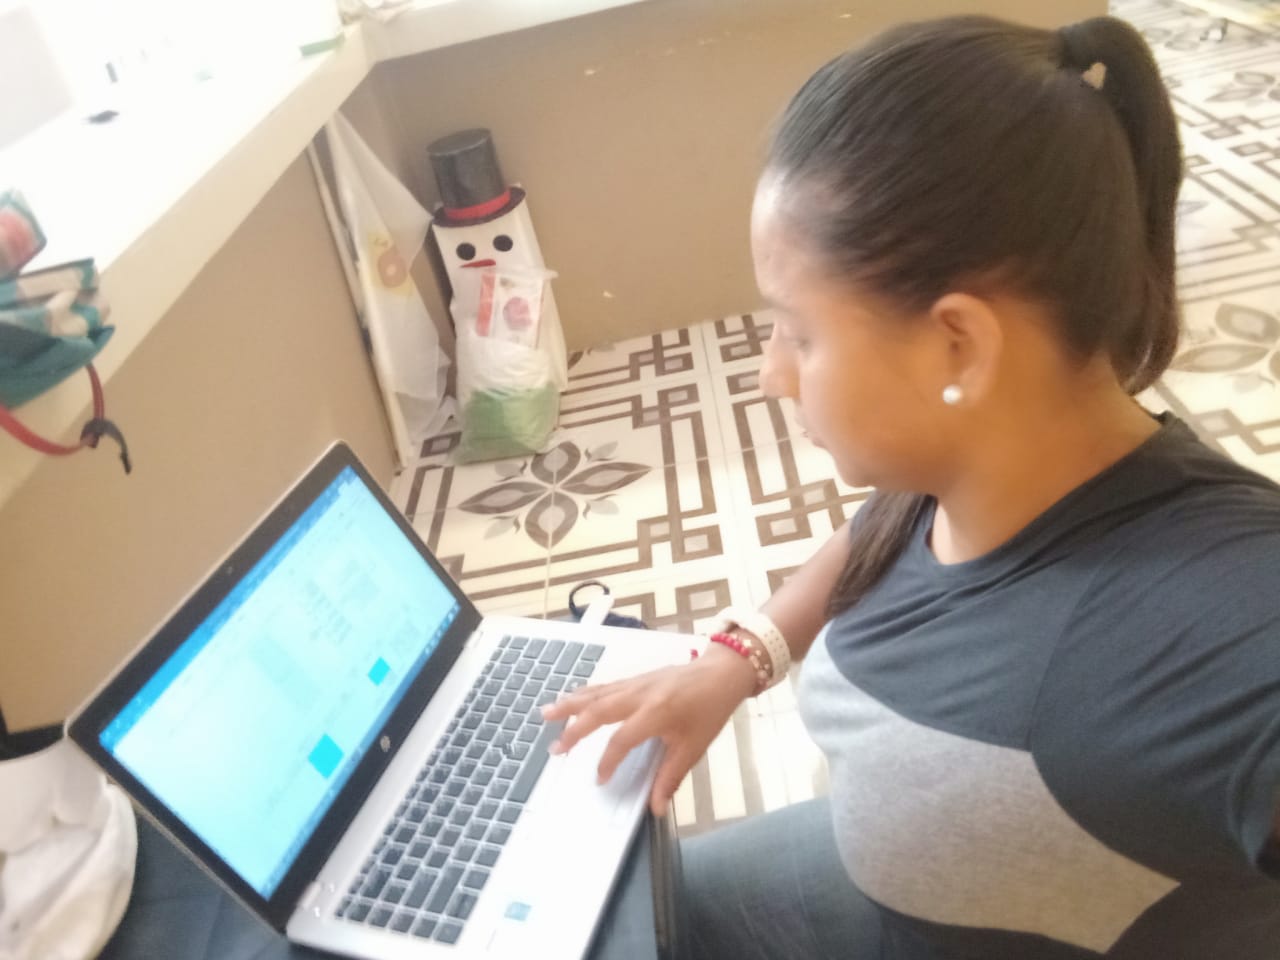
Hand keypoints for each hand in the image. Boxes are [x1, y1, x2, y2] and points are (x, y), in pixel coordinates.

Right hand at [540, 645, 756, 815]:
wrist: (720, 673)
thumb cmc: (709, 709)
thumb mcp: (694, 747)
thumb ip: (671, 776)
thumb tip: (657, 808)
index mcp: (655, 713)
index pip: (621, 740)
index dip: (608, 762)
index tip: (600, 779)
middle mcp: (639, 695)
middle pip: (598, 711)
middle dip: (574, 730)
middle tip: (555, 748)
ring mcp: (635, 683)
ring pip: (596, 694)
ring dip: (570, 705)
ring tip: (546, 714)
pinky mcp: (635, 678)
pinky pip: (604, 686)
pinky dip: (584, 693)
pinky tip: (571, 698)